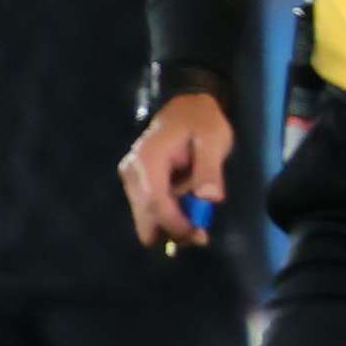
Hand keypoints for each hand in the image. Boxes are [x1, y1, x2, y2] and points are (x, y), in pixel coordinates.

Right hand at [122, 91, 230, 249]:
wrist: (185, 108)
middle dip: (171, 231)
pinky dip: (168, 217)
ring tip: (199, 221)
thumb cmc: (201, 122)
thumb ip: (209, 169)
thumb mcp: (213, 140)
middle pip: (145, 215)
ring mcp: (132, 179)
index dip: (175, 223)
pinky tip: (188, 212)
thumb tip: (209, 198)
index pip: (155, 202)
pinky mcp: (136, 185)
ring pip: (146, 217)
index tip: (199, 234)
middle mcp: (133, 172)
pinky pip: (149, 210)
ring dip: (171, 225)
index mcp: (148, 160)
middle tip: (200, 236)